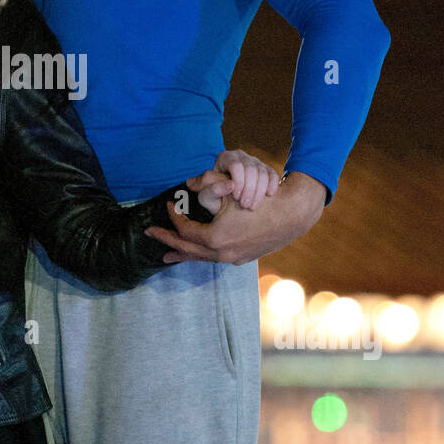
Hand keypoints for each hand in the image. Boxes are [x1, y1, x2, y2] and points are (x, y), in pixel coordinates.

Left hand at [145, 170, 325, 265]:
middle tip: (150, 234)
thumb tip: (188, 184)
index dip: (173, 217)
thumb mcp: (231, 192)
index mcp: (215, 238)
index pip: (185, 230)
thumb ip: (207, 188)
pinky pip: (214, 258)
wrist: (293, 215)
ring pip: (201, 257)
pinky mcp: (242, 259)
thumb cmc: (261, 201)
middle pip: (187, 249)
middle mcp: (222, 253)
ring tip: (168, 254)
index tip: (169, 205)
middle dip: (167, 242)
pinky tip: (196, 252)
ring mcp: (233, 259)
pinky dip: (201, 254)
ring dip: (183, 253)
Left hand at [209, 149, 279, 209]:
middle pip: (251, 169)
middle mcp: (241, 156)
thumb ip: (211, 191)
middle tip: (245, 205)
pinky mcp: (265, 169)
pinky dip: (273, 184)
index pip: (236, 165)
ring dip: (260, 191)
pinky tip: (269, 195)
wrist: (223, 201)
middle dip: (250, 189)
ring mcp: (254, 162)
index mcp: (225, 157)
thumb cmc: (213, 197)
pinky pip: (273, 174)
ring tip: (253, 205)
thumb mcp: (205, 196)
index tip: (236, 198)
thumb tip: (230, 186)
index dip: (239, 182)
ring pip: (263, 172)